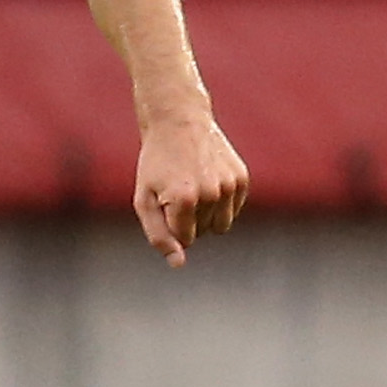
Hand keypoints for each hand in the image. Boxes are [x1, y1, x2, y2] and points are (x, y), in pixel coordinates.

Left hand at [133, 107, 248, 266]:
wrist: (179, 121)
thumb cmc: (156, 164)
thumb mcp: (144, 199)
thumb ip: (158, 236)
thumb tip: (179, 264)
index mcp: (185, 200)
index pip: (184, 239)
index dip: (171, 223)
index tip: (164, 199)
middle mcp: (212, 194)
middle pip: (203, 233)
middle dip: (188, 219)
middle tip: (176, 188)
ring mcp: (230, 185)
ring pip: (221, 226)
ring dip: (206, 215)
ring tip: (193, 187)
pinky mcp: (242, 178)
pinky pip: (233, 210)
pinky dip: (221, 202)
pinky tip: (207, 179)